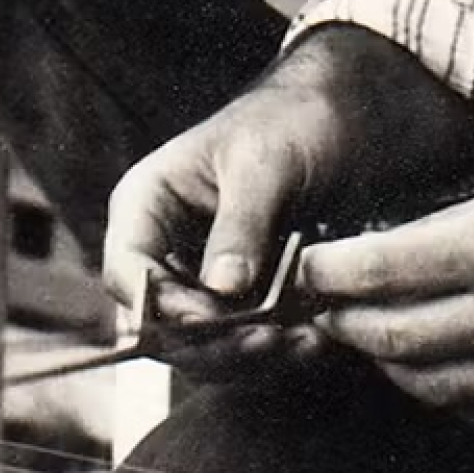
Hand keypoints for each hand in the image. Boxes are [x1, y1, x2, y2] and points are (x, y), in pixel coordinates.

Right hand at [103, 30, 473, 375]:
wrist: (344, 117)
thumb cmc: (294, 121)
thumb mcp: (266, 164)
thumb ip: (241, 224)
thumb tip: (221, 290)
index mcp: (147, 204)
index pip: (129, 275)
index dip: (164, 308)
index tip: (218, 319)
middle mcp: (162, 250)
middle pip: (161, 327)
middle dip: (214, 342)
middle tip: (271, 339)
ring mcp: (198, 279)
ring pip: (201, 347)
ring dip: (249, 355)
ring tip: (303, 339)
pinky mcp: (238, 300)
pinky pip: (240, 343)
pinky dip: (272, 349)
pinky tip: (313, 337)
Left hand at [302, 176, 473, 438]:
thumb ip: (448, 232)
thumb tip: (374, 256)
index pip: (385, 268)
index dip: (332, 271)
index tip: (305, 266)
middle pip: (393, 335)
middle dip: (344, 322)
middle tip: (320, 307)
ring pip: (425, 382)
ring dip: (384, 360)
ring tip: (366, 336)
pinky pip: (470, 411)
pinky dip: (437, 388)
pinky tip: (426, 365)